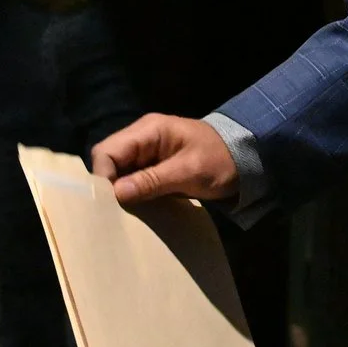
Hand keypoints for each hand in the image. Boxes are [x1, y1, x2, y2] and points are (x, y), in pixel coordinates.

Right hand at [91, 114, 238, 205]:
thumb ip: (152, 180)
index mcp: (148, 130)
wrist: (245, 159)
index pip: (107, 151)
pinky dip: (131, 194)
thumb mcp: (188, 172)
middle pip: (109, 162)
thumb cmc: (219, 160)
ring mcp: (146, 153)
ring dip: (119, 193)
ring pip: (117, 173)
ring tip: (122, 216)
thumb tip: (116, 193)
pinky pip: (131, 180)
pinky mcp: (153, 167)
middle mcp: (141, 138)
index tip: (109, 204)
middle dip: (108, 187)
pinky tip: (135, 211)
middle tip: (113, 214)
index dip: (103, 177)